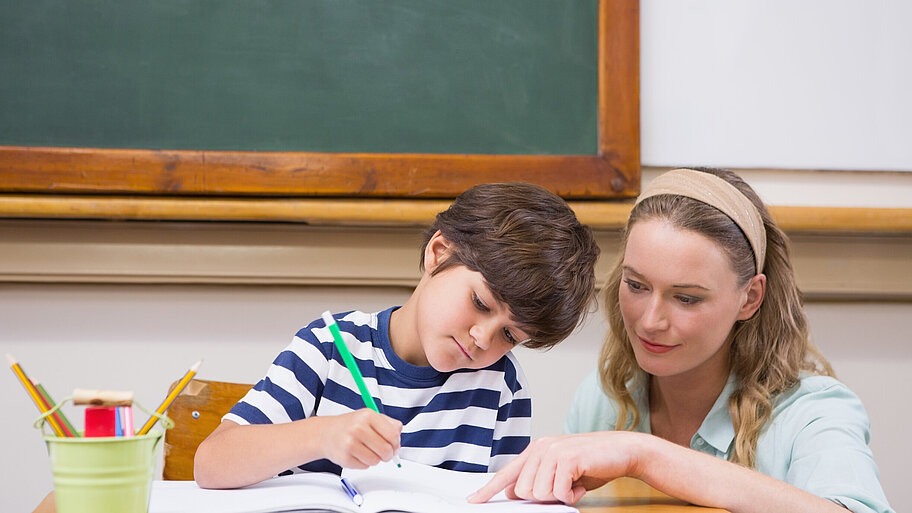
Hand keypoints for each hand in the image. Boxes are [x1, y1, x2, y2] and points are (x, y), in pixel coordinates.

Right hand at [316, 409, 401, 468]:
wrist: (325, 433)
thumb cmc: (350, 425)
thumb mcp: (369, 417)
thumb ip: (388, 423)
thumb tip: (399, 435)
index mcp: (367, 415)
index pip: (393, 434)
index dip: (396, 443)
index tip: (394, 445)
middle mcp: (358, 428)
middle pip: (386, 450)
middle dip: (387, 454)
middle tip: (382, 452)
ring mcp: (350, 443)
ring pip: (376, 460)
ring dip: (375, 459)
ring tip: (366, 450)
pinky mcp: (344, 458)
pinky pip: (365, 466)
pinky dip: (364, 463)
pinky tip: (357, 454)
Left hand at [468, 432, 641, 504]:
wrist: (622, 450)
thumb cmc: (592, 464)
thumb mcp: (560, 472)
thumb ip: (538, 479)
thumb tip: (515, 494)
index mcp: (535, 450)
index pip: (506, 473)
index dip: (489, 489)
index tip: (473, 500)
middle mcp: (540, 448)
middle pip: (523, 491)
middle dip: (544, 497)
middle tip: (564, 488)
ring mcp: (552, 451)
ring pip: (539, 493)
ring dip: (560, 496)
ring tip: (574, 483)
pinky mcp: (567, 458)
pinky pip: (559, 492)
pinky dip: (572, 495)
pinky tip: (581, 484)